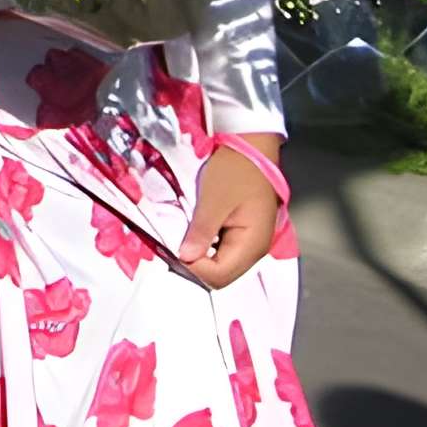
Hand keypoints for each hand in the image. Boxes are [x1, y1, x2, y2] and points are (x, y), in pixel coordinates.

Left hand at [179, 139, 285, 289]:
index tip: (172, 250)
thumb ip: (201, 231)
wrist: (251, 151)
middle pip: (221, 275)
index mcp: (252, 245)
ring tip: (180, 239)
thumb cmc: (234, 172)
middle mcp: (255, 250)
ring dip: (199, 257)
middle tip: (171, 246)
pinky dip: (206, 247)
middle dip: (195, 265)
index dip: (193, 268)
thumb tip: (185, 258)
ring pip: (221, 265)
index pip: (219, 275)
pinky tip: (193, 234)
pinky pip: (223, 251)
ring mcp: (250, 243)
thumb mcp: (213, 200)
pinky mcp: (243, 234)